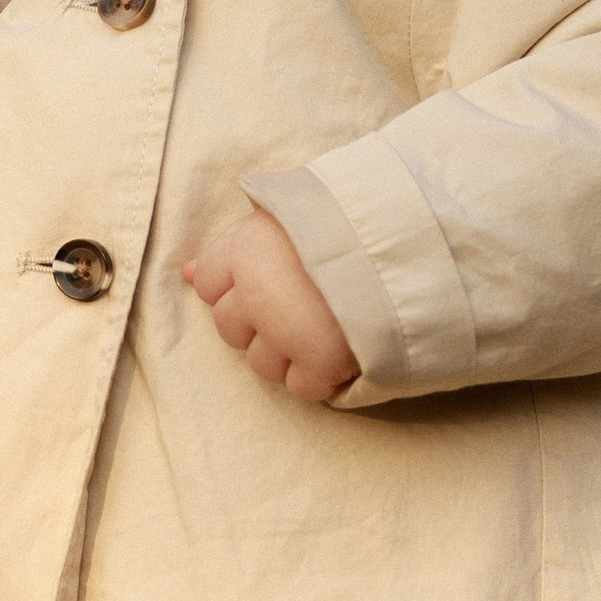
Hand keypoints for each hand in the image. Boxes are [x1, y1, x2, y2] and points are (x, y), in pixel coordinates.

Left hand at [183, 210, 358, 402]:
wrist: (411, 244)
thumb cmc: (353, 221)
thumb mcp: (292, 215)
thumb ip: (241, 241)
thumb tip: (188, 272)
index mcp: (248, 247)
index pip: (208, 283)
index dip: (237, 284)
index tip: (271, 278)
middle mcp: (257, 292)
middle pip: (230, 328)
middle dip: (258, 322)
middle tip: (301, 303)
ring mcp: (286, 332)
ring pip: (261, 364)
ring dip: (287, 352)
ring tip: (325, 325)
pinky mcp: (321, 363)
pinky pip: (301, 386)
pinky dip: (319, 374)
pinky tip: (340, 347)